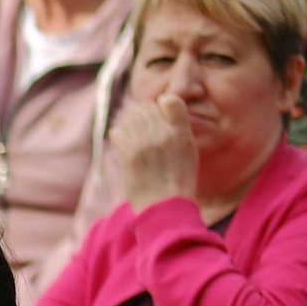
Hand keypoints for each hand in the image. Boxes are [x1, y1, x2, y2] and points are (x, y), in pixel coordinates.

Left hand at [112, 93, 199, 213]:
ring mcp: (144, 145)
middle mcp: (163, 135)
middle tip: (144, 130)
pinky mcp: (128, 156)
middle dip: (143, 115)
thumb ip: (179, 124)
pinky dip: (120, 136)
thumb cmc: (179, 179)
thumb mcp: (189, 149)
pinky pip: (117, 132)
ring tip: (135, 138)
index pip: (167, 100)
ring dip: (130, 125)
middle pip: (145, 107)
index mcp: (181, 132)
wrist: (165, 206)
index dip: (160, 106)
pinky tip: (126, 146)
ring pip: (129, 118)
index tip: (158, 117)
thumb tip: (163, 101)